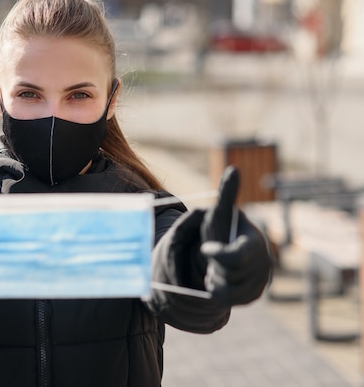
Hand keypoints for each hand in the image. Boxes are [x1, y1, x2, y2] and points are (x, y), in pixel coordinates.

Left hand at [200, 166, 271, 304]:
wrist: (227, 251)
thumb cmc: (223, 228)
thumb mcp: (220, 212)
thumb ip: (227, 194)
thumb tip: (233, 169)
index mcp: (256, 243)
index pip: (237, 256)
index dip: (219, 255)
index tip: (205, 248)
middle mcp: (264, 264)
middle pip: (229, 275)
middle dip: (215, 266)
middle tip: (213, 256)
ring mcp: (261, 282)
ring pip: (227, 291)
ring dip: (215, 279)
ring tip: (216, 267)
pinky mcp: (253, 296)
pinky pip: (227, 301)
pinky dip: (218, 291)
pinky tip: (220, 279)